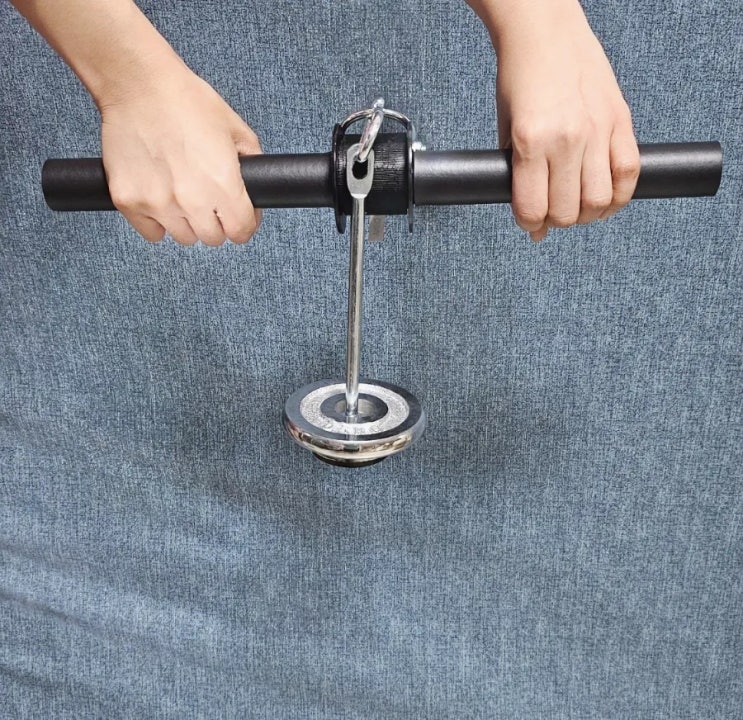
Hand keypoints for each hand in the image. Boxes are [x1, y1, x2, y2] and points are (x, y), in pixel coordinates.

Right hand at [100, 64, 261, 246]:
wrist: (138, 83)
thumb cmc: (186, 100)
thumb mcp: (235, 129)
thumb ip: (251, 163)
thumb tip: (255, 189)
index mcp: (223, 184)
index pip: (241, 231)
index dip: (243, 223)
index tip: (237, 215)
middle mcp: (192, 200)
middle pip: (213, 238)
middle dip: (215, 222)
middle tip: (207, 199)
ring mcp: (158, 204)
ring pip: (183, 237)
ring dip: (186, 222)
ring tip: (180, 194)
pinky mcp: (129, 202)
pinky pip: (152, 233)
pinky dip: (157, 222)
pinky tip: (159, 197)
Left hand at [486, 0, 640, 240]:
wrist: (545, 32)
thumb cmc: (518, 81)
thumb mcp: (506, 131)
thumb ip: (517, 178)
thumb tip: (535, 227)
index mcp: (530, 141)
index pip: (533, 209)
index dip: (530, 225)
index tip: (530, 223)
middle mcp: (565, 139)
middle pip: (567, 211)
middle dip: (557, 222)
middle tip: (553, 213)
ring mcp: (596, 130)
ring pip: (599, 200)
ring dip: (588, 214)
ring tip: (579, 208)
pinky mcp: (621, 120)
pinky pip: (629, 173)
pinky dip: (620, 196)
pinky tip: (607, 200)